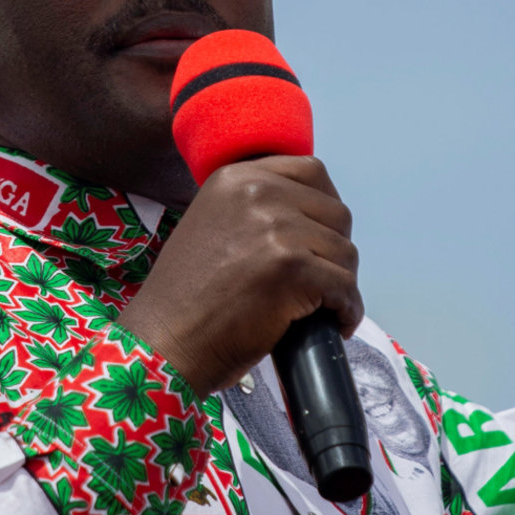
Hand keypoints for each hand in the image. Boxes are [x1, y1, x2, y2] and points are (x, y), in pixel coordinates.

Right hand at [118, 156, 361, 394]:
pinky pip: (346, 287)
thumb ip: (254, 209)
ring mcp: (278, 229)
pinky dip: (348, 310)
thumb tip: (310, 216)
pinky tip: (335, 323)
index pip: (311, 172)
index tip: (321, 237)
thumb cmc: (188, 298)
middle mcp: (258, 193)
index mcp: (237, 178)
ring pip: (345, 252)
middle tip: (321, 280)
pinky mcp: (294, 269)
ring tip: (322, 306)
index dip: (325, 208)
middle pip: (336, 213)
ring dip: (341, 283)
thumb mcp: (213, 223)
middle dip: (335, 250)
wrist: (166, 342)